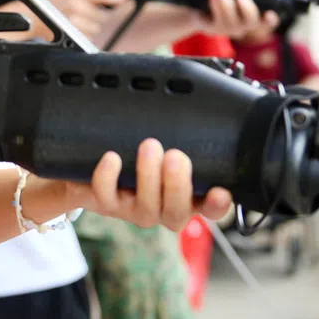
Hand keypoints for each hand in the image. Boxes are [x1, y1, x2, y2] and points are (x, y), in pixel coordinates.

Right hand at [40, 0, 127, 38]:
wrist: (31, 16)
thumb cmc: (51, 4)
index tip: (127, 0)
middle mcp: (76, 7)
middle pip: (101, 17)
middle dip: (97, 19)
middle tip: (85, 18)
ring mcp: (73, 22)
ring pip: (95, 29)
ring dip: (90, 29)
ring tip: (77, 25)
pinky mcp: (70, 35)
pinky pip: (86, 39)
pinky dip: (83, 38)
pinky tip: (74, 33)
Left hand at [61, 139, 231, 230]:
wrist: (99, 169)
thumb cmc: (144, 155)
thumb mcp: (169, 147)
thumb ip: (188, 136)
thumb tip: (206, 106)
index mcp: (188, 198)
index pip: (211, 209)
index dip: (217, 205)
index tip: (220, 191)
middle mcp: (164, 209)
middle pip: (177, 212)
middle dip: (178, 184)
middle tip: (176, 156)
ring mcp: (135, 210)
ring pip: (146, 207)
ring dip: (148, 176)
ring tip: (150, 146)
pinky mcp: (107, 204)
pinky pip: (106, 195)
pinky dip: (108, 177)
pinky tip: (112, 158)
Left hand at [198, 0, 279, 39]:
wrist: (200, 7)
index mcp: (253, 17)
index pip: (267, 22)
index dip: (270, 20)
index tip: (269, 13)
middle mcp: (242, 25)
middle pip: (250, 22)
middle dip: (247, 9)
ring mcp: (226, 28)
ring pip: (228, 21)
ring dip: (225, 6)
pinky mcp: (209, 27)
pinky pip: (211, 22)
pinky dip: (211, 10)